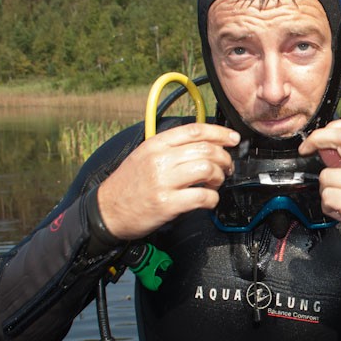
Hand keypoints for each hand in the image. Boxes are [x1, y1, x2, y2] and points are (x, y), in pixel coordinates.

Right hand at [97, 123, 239, 239]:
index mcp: (155, 144)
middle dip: (224, 158)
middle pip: (206, 149)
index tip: (233, 138)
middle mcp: (160, 159)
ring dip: (218, 177)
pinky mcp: (167, 203)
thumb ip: (170, 148)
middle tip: (226, 167)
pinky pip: (202, 196)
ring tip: (214, 184)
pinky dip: (212, 199)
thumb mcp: (144, 156)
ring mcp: (163, 181)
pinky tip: (208, 200)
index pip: (195, 130)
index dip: (220, 133)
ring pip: (207, 169)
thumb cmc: (128, 185)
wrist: (107, 210)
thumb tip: (204, 144)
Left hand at [299, 119, 340, 258]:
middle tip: (306, 149)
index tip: (319, 136)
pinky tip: (340, 211)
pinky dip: (328, 206)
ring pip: (326, 176)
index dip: (332, 126)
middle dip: (317, 139)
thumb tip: (326, 147)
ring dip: (325, 190)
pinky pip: (327, 197)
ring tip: (340, 199)